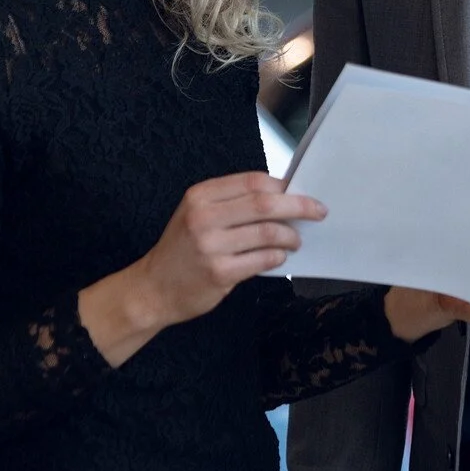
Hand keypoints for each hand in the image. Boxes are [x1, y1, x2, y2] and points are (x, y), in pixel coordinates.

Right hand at [78, 172, 325, 365]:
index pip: (253, 181)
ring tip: (296, 240)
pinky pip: (262, 260)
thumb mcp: (197, 214)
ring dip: (290, 235)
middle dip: (299, 206)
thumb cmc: (182, 249)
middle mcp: (203, 217)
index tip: (301, 191)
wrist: (151, 289)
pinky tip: (279, 257)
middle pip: (265, 203)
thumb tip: (283, 196)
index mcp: (200, 196)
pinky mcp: (218, 272)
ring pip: (267, 232)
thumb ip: (233, 203)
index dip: (283, 186)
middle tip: (318, 211)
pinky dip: (277, 257)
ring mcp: (210, 246)